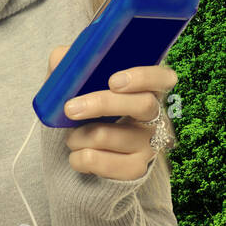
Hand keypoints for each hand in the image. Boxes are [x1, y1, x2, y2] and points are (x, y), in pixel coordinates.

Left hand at [45, 44, 176, 180]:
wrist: (75, 150)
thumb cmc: (80, 109)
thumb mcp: (72, 85)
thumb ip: (68, 66)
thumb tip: (62, 56)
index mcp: (143, 90)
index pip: (163, 77)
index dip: (144, 77)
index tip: (113, 81)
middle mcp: (154, 117)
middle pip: (142, 105)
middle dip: (101, 104)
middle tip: (70, 108)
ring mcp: (148, 145)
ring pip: (109, 136)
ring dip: (78, 136)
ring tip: (71, 137)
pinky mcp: (136, 169)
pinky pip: (101, 162)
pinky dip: (78, 159)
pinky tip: (77, 155)